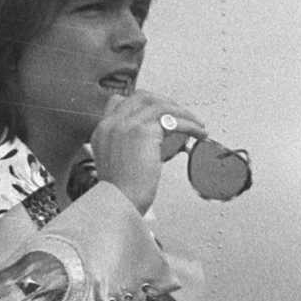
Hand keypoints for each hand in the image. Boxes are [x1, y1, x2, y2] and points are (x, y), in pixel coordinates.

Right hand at [91, 91, 204, 214]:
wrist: (119, 202)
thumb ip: (127, 147)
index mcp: (102, 131)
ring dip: (182, 113)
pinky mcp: (143, 131)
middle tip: (180, 113)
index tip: (158, 111)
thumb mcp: (116, 164)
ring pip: (160, 106)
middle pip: (141, 97)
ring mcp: (126, 124)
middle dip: (164, 102)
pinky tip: (199, 132)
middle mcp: (111, 124)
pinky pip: (172, 120)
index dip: (141, 104)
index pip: (118, 102)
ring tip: (197, 124)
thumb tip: (151, 142)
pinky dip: (189, 124)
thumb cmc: (121, 193)